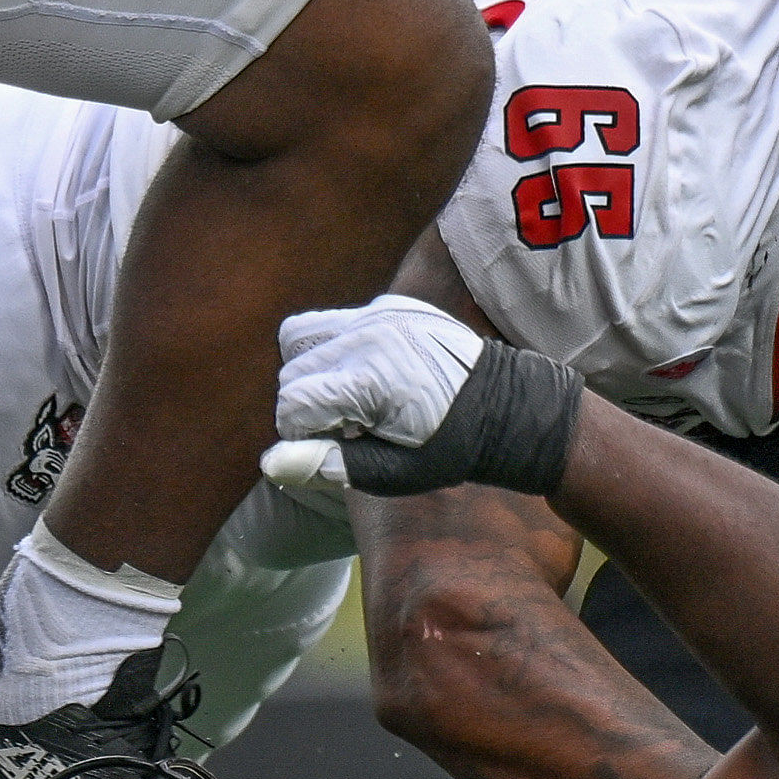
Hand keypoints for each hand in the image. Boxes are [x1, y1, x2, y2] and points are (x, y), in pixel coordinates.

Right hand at [261, 298, 580, 496]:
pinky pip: (333, 323)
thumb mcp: (392, 472)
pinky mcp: (390, 306)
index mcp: (371, 378)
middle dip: (307, 404)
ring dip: (311, 372)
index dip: (302, 433)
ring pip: (300, 337)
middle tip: (351, 427)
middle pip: (291, 371)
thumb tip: (271, 463)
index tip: (338, 445)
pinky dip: (334, 350)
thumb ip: (328, 464)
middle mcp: (369, 336)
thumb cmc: (450, 449)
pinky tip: (369, 376)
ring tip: (350, 398)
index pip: (293, 402)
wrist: (508, 406)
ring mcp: (380, 314)